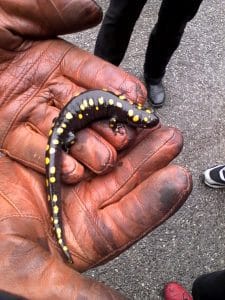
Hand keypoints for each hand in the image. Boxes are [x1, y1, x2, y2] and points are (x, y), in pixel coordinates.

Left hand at [0, 0, 146, 183]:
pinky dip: (52, 160)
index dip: (114, 85)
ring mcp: (27, 114)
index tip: (137, 99)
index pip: (90, 74)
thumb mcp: (7, 10)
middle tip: (126, 137)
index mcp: (49, 57)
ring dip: (84, 148)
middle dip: (106, 124)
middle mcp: (43, 88)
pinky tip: (70, 170)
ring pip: (63, 133)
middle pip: (82, 109)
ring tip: (104, 160)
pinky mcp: (8, 136)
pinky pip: (35, 150)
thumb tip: (92, 10)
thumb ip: (48, 8)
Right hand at [0, 126, 191, 298]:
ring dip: (133, 144)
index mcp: (87, 236)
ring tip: (154, 127)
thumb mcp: (34, 273)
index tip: (178, 179)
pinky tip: (117, 120)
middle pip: (125, 182)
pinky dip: (99, 130)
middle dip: (150, 161)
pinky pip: (82, 143)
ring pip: (110, 159)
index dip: (155, 199)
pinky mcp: (56, 158)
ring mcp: (72, 180)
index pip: (130, 219)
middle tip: (171, 142)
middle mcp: (84, 206)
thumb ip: (76, 290)